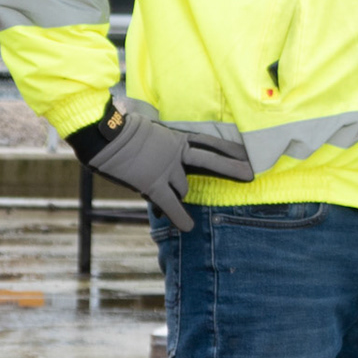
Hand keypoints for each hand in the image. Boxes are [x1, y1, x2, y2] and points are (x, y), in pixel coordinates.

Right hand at [75, 101, 252, 231]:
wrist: (105, 135)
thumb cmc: (121, 130)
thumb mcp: (150, 130)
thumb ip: (163, 143)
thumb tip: (168, 155)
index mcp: (177, 138)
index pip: (209, 143)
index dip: (229, 149)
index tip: (246, 154)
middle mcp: (177, 153)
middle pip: (212, 161)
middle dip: (232, 169)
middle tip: (251, 175)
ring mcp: (167, 168)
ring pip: (184, 188)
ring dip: (178, 193)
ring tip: (171, 197)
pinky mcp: (154, 183)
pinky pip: (170, 204)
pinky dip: (179, 217)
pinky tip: (188, 227)